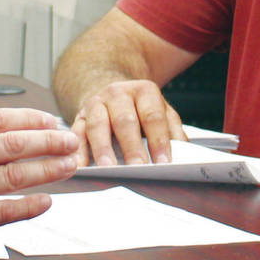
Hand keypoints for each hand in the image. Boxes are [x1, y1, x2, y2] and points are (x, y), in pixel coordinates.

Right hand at [0, 109, 80, 259]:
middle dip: (49, 140)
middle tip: (70, 140)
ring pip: (17, 174)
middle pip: (15, 143)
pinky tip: (45, 202)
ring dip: (48, 169)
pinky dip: (30, 206)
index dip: (29, 118)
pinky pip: (6, 211)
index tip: (49, 120)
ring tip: (68, 167)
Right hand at [71, 79, 185, 165]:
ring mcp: (96, 103)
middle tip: (137, 168)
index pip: (153, 117)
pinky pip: (76, 133)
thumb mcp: (162, 113)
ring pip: (98, 125)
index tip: (163, 163)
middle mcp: (118, 94)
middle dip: (131, 146)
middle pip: (125, 121)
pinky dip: (77, 150)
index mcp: (143, 91)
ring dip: (102, 148)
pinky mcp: (78, 116)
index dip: (159, 140)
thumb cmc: (141, 110)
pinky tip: (80, 165)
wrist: (114, 94)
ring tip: (108, 168)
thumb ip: (173, 132)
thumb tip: (184, 156)